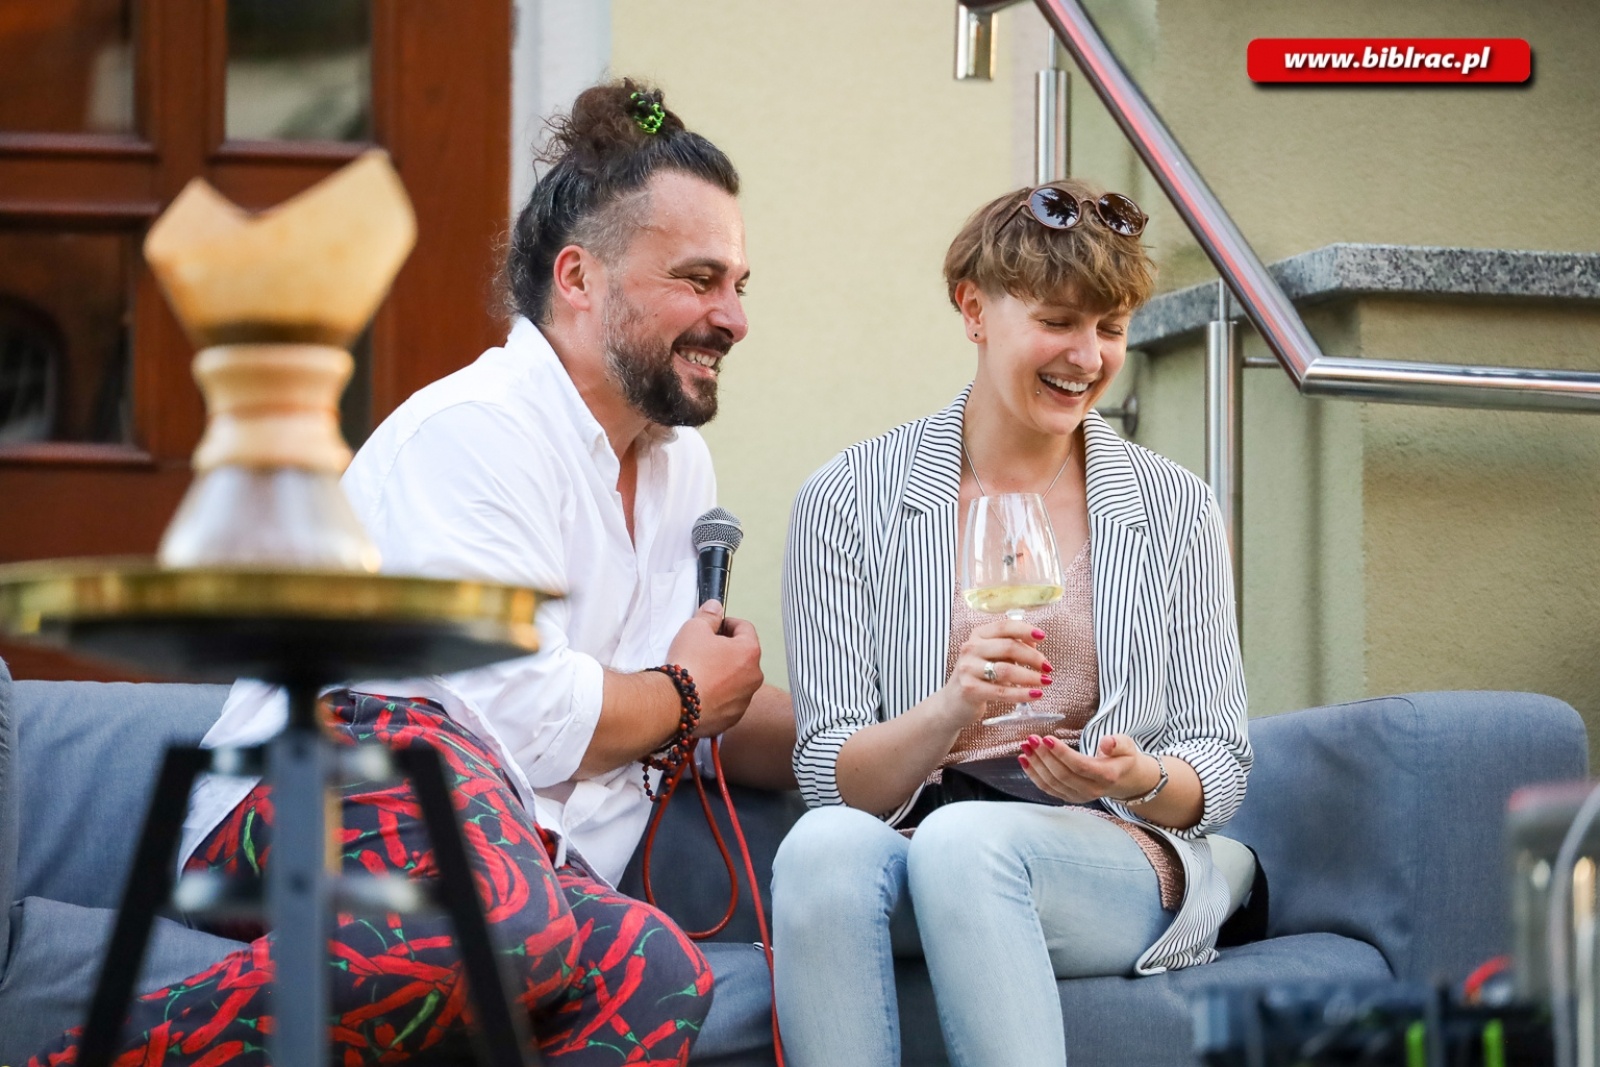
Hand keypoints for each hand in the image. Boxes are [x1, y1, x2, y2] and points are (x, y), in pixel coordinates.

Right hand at [666, 600, 763, 737]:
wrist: (675, 704)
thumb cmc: (688, 665)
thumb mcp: (694, 629)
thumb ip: (709, 616)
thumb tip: (715, 608)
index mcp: (749, 651)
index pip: (745, 628)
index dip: (728, 623)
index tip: (715, 626)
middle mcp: (753, 676)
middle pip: (743, 655)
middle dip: (726, 650)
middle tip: (704, 649)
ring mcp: (745, 699)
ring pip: (736, 679)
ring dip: (723, 673)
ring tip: (701, 672)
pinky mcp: (733, 717)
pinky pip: (728, 700)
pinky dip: (718, 694)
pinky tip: (700, 691)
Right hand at [937, 617, 1052, 725]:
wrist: (953, 703)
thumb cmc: (978, 677)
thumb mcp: (992, 656)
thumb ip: (1010, 646)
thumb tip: (1035, 641)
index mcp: (977, 635)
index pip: (1004, 626)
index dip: (1025, 629)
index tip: (1043, 636)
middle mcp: (970, 648)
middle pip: (1008, 647)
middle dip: (1033, 657)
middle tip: (1048, 667)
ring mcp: (968, 669)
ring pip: (1007, 670)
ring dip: (1031, 676)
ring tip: (1046, 682)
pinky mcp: (970, 689)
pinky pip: (1002, 692)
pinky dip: (1022, 694)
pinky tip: (1036, 695)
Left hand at [1017, 732, 1157, 804]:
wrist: (1125, 779)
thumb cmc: (1123, 758)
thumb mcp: (1126, 745)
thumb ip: (1117, 743)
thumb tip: (1106, 742)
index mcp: (1106, 776)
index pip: (1080, 766)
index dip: (1062, 753)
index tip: (1047, 738)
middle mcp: (1092, 790)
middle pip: (1062, 775)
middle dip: (1044, 756)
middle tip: (1032, 739)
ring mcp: (1079, 796)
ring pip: (1052, 783)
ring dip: (1036, 764)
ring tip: (1025, 746)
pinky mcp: (1069, 797)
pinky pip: (1048, 788)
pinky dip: (1034, 775)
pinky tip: (1024, 760)